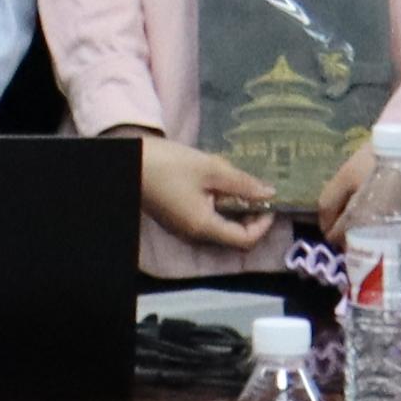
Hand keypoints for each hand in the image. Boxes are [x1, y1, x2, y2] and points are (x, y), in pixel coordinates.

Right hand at [136, 137, 281, 254]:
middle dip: (251, 216)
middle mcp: (195, 234)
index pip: (245, 240)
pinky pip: (207, 218)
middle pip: (233, 236)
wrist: (130, 161)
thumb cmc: (169, 164)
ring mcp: (184, 227)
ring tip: (237, 182)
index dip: (263, 224)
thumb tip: (270, 194)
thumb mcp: (210, 169)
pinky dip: (220, 205)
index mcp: (204, 227)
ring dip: (235, 209)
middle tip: (257, 191)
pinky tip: (218, 183)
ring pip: (220, 226)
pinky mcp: (177, 217)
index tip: (269, 201)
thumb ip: (242, 183)